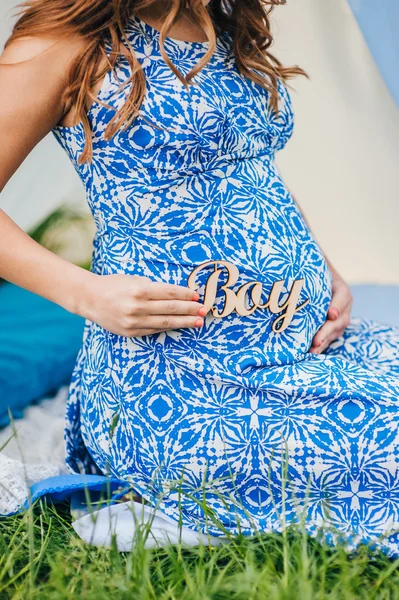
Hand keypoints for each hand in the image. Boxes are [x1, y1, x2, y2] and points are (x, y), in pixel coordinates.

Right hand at [80, 272, 206, 336]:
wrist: (90, 299)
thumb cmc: (113, 285)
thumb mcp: (133, 279)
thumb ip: (152, 287)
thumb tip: (176, 294)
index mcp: (139, 290)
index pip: (169, 293)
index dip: (185, 295)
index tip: (197, 296)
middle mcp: (137, 307)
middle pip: (170, 309)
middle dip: (190, 310)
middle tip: (204, 311)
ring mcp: (134, 321)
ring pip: (165, 323)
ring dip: (184, 322)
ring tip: (197, 322)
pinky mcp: (130, 332)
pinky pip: (153, 330)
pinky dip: (167, 328)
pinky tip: (179, 326)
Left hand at [309, 270, 352, 353]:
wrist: (311, 277)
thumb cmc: (309, 269)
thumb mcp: (311, 265)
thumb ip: (305, 264)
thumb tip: (290, 252)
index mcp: (339, 287)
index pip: (342, 296)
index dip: (337, 305)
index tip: (330, 313)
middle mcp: (342, 303)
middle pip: (340, 318)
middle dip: (328, 330)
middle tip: (316, 340)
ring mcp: (338, 317)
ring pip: (336, 331)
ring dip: (324, 341)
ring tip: (312, 350)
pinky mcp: (330, 327)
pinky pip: (329, 337)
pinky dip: (320, 344)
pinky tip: (308, 352)